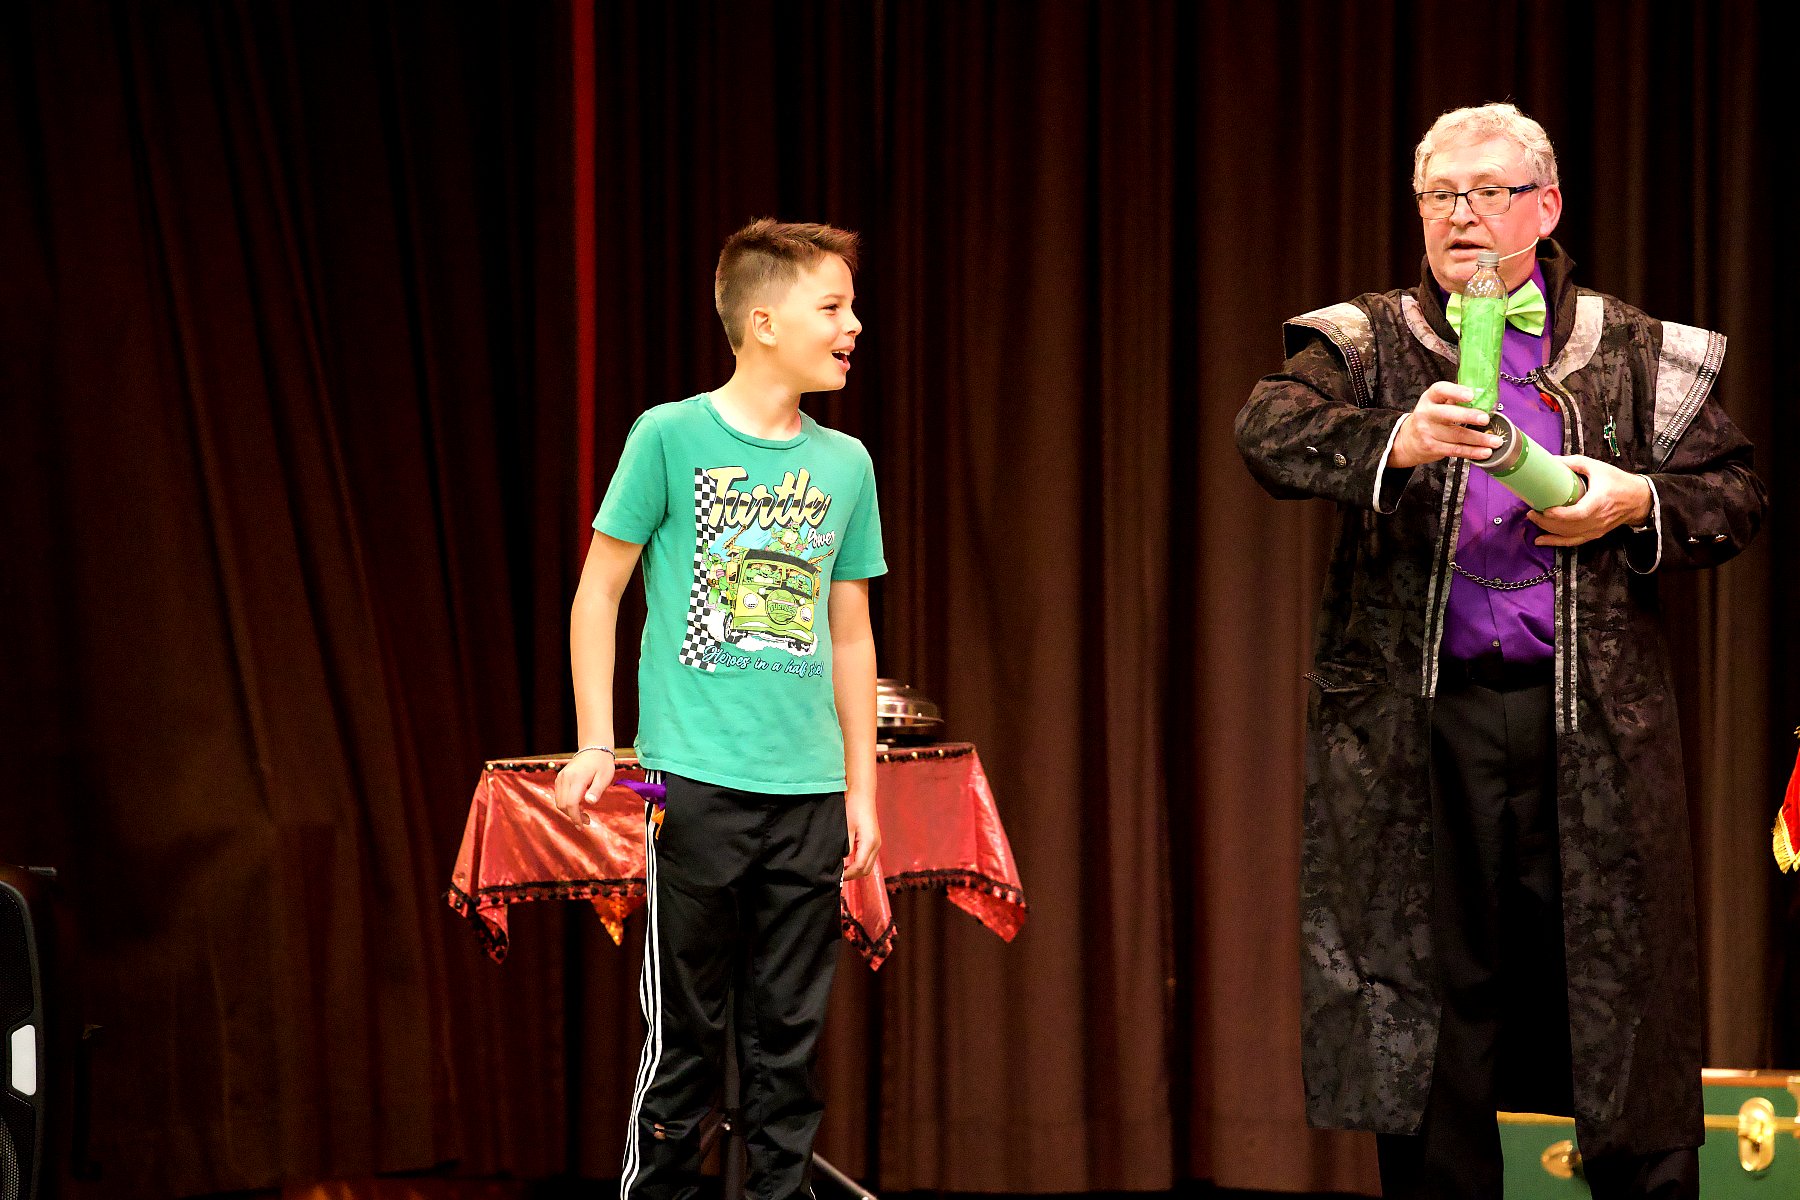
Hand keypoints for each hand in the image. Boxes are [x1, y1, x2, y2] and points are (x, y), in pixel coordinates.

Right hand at [554, 748, 613, 824]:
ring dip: (569, 811)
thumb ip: (597, 790)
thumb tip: (589, 802)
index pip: (570, 803)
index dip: (575, 817)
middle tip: (587, 821)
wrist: (594, 748)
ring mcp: (560, 778)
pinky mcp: (560, 778)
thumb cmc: (602, 763)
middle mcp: (565, 778)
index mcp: (576, 778)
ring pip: (559, 802)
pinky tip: (578, 805)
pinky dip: (566, 804)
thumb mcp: (605, 776)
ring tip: (584, 814)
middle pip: (562, 805)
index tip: (583, 826)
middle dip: (573, 816)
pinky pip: (559, 796)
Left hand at [842, 790, 881, 879]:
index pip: (860, 867)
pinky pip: (868, 858)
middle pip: (866, 870)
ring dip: (856, 870)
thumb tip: (842, 862)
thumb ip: (845, 847)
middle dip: (853, 875)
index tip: (836, 876)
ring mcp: (877, 844)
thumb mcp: (846, 828)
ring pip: (868, 865)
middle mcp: (876, 845)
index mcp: (870, 843)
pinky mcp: (874, 841)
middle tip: (838, 876)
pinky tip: (848, 861)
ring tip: (842, 870)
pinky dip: (859, 863)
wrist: (862, 794)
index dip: (848, 874)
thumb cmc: (853, 808)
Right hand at [1387, 382, 1505, 468]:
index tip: (1470, 395)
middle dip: (1468, 416)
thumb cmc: (1430, 418)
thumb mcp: (1436, 403)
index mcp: (1430, 398)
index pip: (1440, 390)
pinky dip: (1472, 452)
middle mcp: (1426, 414)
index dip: (1455, 392)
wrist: (1408, 440)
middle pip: (1448, 414)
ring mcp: (1428, 432)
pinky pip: (1455, 450)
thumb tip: (1484, 395)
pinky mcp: (1432, 448)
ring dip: (1478, 439)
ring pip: (1456, 435)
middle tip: (1485, 418)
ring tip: (1495, 441)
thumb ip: (1455, 398)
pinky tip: (1485, 452)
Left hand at [1528, 456, 1652, 546]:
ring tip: (1533, 519)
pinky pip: (1573, 541)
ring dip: (1548, 530)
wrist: (1639, 499)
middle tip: (1530, 511)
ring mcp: (1596, 529)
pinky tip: (1541, 540)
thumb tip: (1550, 460)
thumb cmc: (1618, 481)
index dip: (1559, 514)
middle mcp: (1598, 519)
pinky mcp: (1594, 534)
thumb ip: (1574, 463)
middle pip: (1569, 526)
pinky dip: (1556, 542)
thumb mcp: (1597, 467)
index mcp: (1599, 502)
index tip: (1544, 509)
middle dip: (1546, 521)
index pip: (1578, 514)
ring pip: (1569, 535)